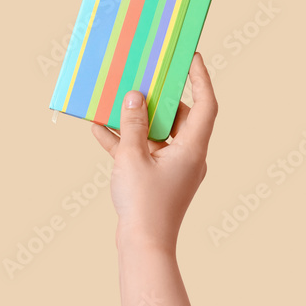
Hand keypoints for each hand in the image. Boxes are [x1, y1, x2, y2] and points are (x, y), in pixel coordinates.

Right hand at [91, 52, 217, 254]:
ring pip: (158, 134)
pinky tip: (100, 130)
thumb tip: (134, 97)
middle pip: (179, 117)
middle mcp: (189, 156)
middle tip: (143, 76)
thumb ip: (133, 125)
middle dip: (158, 98)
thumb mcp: (132, 157)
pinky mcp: (158, 180)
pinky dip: (126, 141)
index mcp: (192, 148)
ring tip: (116, 100)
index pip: (205, 105)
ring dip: (136, 120)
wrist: (143, 248)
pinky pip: (143, 152)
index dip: (201, 78)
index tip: (192, 57)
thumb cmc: (144, 203)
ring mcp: (173, 169)